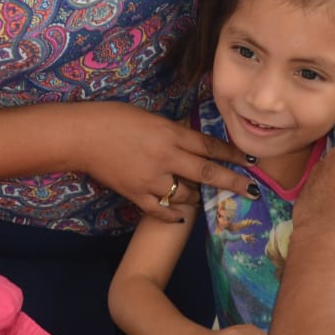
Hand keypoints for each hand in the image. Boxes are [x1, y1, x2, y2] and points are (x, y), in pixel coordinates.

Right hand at [80, 103, 251, 219]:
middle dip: (233, 182)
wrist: (81, 135)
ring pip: (186, 194)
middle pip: (207, 173)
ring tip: (204, 196)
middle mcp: (166, 157)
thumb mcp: (151, 118)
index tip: (250, 161)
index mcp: (171, 134)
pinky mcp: (135, 194)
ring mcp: (151, 179)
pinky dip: (174, 214)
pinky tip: (182, 216)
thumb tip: (192, 142)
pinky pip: (161, 210)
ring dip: (198, 196)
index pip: (210, 146)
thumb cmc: (113, 118)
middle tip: (253, 190)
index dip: (232, 154)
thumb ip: (173, 132)